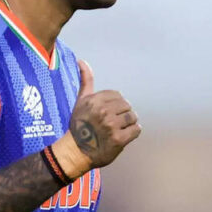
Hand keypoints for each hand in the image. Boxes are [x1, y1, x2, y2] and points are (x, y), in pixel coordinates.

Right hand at [52, 59, 141, 176]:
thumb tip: (82, 60)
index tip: (105, 114)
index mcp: (94, 100)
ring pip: (133, 117)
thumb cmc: (79, 125)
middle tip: (111, 124)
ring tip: (117, 130)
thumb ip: (85, 80)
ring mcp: (111, 126)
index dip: (114, 105)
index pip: (118, 96)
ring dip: (128, 124)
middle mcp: (102, 111)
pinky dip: (132, 134)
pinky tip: (122, 137)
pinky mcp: (118, 139)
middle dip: (122, 115)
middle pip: (127, 106)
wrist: (75, 151)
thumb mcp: (80, 101)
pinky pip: (136, 130)